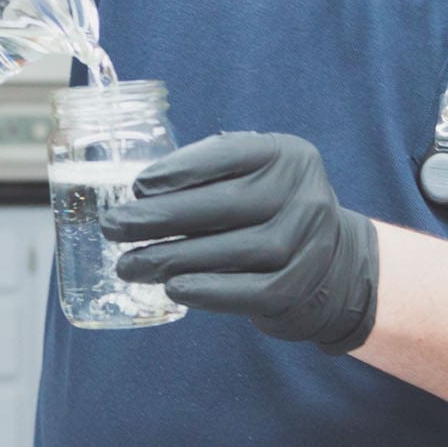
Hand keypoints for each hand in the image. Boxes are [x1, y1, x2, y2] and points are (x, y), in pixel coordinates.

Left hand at [102, 132, 377, 353]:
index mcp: (287, 155)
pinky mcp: (300, 285)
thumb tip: (141, 192)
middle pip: (224, 205)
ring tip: (129, 264)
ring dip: (174, 258)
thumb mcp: (255, 175)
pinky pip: (249, 291)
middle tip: (114, 227)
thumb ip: (210, 173)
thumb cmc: (270, 210)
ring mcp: (307, 242)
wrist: (333, 262)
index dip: (178, 170)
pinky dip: (208, 291)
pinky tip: (174, 289)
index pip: (228, 156)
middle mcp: (303, 194)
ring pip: (233, 250)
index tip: (137, 187)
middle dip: (160, 218)